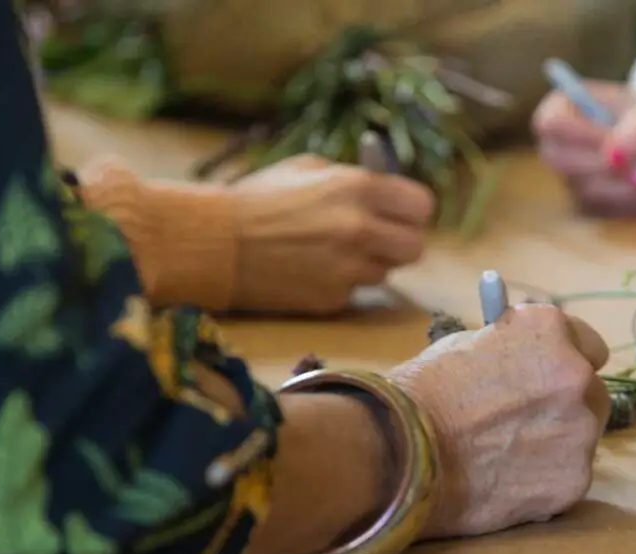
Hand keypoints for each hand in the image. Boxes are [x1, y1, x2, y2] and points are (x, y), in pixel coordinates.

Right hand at [230, 154, 434, 313]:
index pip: (421, 206)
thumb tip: (388, 191)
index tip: (401, 214)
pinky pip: (354, 292)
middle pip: (415, 248)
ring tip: (331, 252)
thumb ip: (354, 181)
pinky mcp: (332, 299)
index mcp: (357, 188)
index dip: (411, 211)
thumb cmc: (258, 200)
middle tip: (380, 239)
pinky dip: (340, 283)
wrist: (214, 245)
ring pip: (385, 273)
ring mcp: (347, 268)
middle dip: (400, 243)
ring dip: (368, 264)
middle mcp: (359, 229)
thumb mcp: (308, 171)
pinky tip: (311, 270)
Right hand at [388, 305, 611, 537]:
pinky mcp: (573, 481)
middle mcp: (577, 376)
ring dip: (556, 444)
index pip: (588, 346)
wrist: (400, 452)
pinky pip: (568, 476)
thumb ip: (511, 352)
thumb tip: (525, 362)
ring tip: (506, 458)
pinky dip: (544, 481)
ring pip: (581, 438)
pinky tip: (505, 483)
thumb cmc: (421, 392)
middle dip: (565, 406)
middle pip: (592, 393)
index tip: (545, 378)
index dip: (562, 364)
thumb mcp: (466, 346)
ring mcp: (580, 432)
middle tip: (526, 423)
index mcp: (551, 332)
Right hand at [532, 80, 635, 215]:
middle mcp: (557, 148)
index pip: (552, 124)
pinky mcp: (587, 206)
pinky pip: (606, 211)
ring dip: (630, 188)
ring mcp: (569, 180)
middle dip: (612, 167)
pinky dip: (635, 203)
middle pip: (568, 163)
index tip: (621, 141)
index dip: (584, 135)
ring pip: (590, 191)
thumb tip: (614, 157)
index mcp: (559, 110)